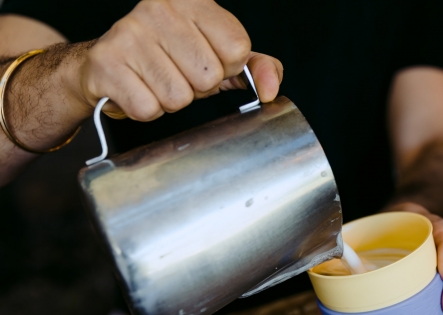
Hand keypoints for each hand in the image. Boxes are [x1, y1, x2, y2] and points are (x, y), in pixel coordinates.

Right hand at [70, 0, 282, 119]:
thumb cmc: (170, 59)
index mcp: (192, 0)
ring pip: (179, 97)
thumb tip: (271, 88)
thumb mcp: (219, 56)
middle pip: (209, 76)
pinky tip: (137, 89)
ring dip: (171, 101)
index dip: (226, 67)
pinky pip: (149, 109)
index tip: (205, 59)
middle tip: (177, 73)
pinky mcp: (107, 62)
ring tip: (156, 81)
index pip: (236, 48)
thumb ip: (254, 67)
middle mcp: (159, 8)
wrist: (106, 64)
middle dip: (197, 87)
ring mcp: (130, 33)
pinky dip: (147, 109)